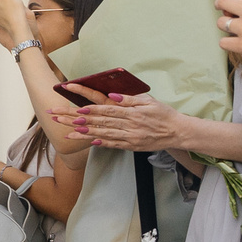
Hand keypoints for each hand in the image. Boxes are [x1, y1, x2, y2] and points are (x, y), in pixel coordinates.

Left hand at [69, 94, 183, 152]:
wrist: (178, 132)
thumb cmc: (163, 114)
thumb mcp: (149, 101)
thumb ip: (130, 99)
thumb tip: (113, 96)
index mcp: (133, 112)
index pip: (108, 110)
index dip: (92, 110)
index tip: (78, 109)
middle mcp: (130, 125)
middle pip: (101, 121)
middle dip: (80, 120)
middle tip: (64, 118)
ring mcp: (130, 137)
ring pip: (104, 134)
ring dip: (86, 133)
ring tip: (69, 131)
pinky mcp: (132, 146)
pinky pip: (114, 144)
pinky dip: (101, 143)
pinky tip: (90, 142)